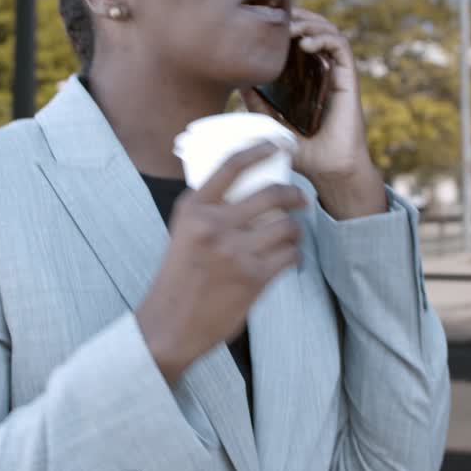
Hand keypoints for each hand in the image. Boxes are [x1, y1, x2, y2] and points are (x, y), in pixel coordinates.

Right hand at [136, 143, 307, 382]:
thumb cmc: (178, 277)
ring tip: (292, 235)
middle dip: (295, 194)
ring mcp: (235, 251)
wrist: (170, 325)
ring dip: (295, 230)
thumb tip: (247, 190)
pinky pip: (290, 255)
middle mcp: (213, 225)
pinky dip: (293, 255)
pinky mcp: (253, 277)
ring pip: (287, 227)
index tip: (277, 144)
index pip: (231, 166)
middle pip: (271, 193)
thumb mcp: (183, 233)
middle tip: (301, 199)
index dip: (259, 149)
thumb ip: (208, 211)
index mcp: (193, 209)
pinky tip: (288, 257)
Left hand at [242, 7, 386, 218]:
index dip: (286, 24)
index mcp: (305, 77)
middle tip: (277, 17)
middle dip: (297, 16)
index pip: (298, 38)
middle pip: (314, 27)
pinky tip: (306, 44)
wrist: (328, 170)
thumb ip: (257, 104)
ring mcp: (336, 73)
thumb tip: (237, 82)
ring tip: (291, 29)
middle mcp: (322, 70)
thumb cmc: (301, 152)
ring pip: (329, 31)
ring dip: (310, 23)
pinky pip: (341, 47)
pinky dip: (325, 38)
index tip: (264, 21)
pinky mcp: (348, 79)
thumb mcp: (270, 123)